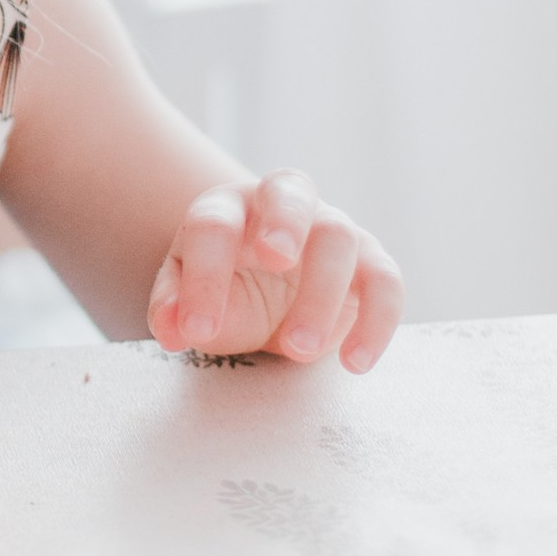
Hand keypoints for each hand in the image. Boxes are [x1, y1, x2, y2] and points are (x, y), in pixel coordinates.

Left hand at [147, 171, 402, 373]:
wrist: (270, 289)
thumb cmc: (226, 287)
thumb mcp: (190, 299)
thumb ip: (174, 309)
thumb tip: (171, 329)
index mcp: (228, 207)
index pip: (213, 226)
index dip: (204, 277)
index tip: (196, 331)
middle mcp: (282, 204)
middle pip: (290, 193)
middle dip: (284, 222)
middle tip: (276, 262)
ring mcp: (331, 228)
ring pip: (339, 238)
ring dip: (321, 294)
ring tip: (298, 348)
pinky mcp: (370, 261)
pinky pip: (384, 282)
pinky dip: (376, 322)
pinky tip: (354, 362)